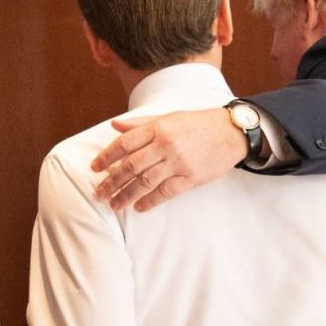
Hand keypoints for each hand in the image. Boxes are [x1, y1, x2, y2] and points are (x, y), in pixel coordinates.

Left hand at [89, 107, 247, 211]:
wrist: (230, 132)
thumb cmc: (197, 124)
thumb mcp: (168, 118)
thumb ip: (140, 124)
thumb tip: (114, 126)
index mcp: (158, 128)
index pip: (125, 143)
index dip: (106, 156)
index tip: (94, 168)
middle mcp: (166, 145)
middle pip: (131, 166)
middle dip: (112, 181)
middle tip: (98, 193)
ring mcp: (178, 162)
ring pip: (145, 181)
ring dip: (126, 195)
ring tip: (114, 204)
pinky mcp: (191, 177)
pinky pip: (166, 192)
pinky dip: (150, 201)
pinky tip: (138, 207)